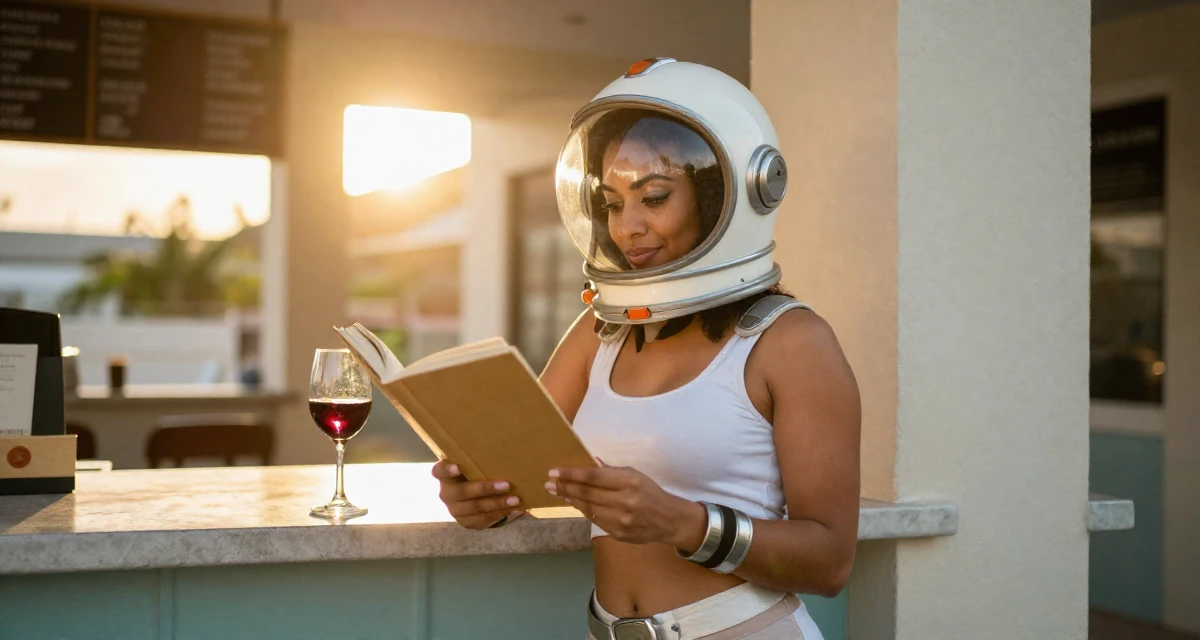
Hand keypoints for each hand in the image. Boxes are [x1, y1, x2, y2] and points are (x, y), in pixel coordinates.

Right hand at [432, 459, 523, 528]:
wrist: (472, 495)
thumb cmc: (473, 472)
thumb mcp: (472, 464)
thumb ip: (478, 458)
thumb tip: (504, 446)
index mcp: (445, 475)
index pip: (439, 471)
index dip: (446, 470)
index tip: (457, 467)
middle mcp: (446, 493)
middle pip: (462, 492)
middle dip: (485, 489)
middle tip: (506, 485)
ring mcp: (455, 510)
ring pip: (475, 508)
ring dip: (497, 503)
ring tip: (515, 499)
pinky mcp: (466, 522)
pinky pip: (482, 519)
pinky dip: (498, 513)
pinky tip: (512, 508)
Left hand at [546, 465, 703, 546]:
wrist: (669, 520)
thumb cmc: (650, 492)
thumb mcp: (635, 475)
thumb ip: (611, 472)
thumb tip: (588, 465)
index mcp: (629, 482)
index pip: (593, 477)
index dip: (571, 474)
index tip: (554, 471)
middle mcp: (624, 501)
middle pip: (587, 493)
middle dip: (565, 487)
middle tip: (548, 483)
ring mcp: (620, 520)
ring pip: (587, 508)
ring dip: (570, 499)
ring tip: (557, 492)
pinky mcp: (617, 533)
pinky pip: (594, 519)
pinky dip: (582, 510)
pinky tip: (573, 503)